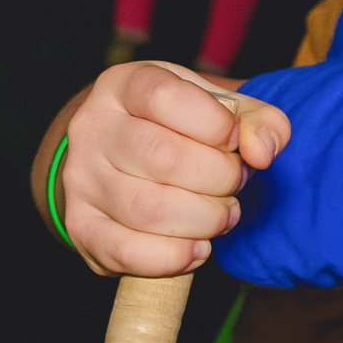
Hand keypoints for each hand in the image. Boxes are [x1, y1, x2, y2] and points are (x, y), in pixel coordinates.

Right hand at [57, 61, 289, 276]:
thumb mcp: (219, 108)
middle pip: (162, 157)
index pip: (166, 98)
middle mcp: (92, 128)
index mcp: (124, 85)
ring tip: (222, 215)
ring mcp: (80, 180)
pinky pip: (126, 252)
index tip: (234, 141)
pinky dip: (174, 257)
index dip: (215, 125)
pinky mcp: (81, 227)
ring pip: (148, 209)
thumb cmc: (180, 129)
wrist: (118, 158)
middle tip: (235, 184)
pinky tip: (197, 247)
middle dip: (219, 178)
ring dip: (204, 220)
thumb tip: (262, 151)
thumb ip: (258, 121)